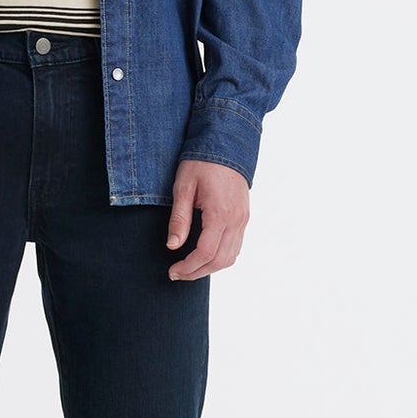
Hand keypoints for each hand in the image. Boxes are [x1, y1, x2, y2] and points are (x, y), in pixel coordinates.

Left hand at [166, 159, 248, 278]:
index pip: (205, 253)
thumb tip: (172, 246)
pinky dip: (221, 257)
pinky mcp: (244, 216)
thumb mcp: (183, 188)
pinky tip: (205, 255)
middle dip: (197, 272)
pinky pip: (236, 246)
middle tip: (177, 273)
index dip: (188, 267)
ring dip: (210, 267)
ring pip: (231, 256)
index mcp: (220, 214)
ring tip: (190, 267)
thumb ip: (179, 219)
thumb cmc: (202, 163)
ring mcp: (243, 219)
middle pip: (220, 261)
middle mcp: (236, 220)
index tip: (173, 271)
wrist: (226, 144)